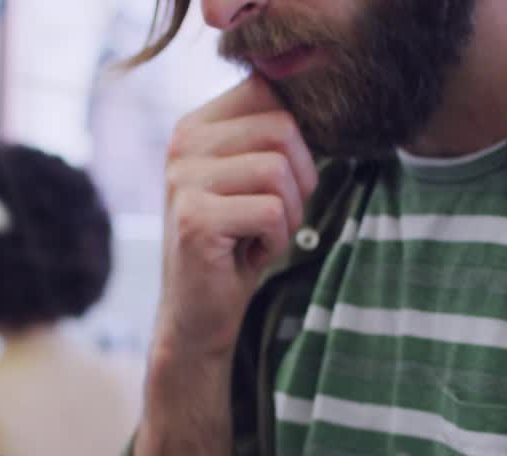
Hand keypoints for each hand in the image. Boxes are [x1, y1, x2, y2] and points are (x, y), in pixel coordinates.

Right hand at [155, 73, 317, 360]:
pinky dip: (275, 241)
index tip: (278, 182)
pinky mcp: (195, 220)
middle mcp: (182, 144)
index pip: (269, 90)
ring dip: (287, 215)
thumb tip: (324, 100)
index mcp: (195, 125)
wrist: (199, 313)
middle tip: (273, 216)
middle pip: (282, 128)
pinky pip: (271, 213)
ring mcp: (184, 181)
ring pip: (278, 172)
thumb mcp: (251, 180)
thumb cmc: (237, 244)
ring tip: (257, 236)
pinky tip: (247, 256)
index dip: (297, 138)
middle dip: (298, 180)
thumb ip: (271, 136)